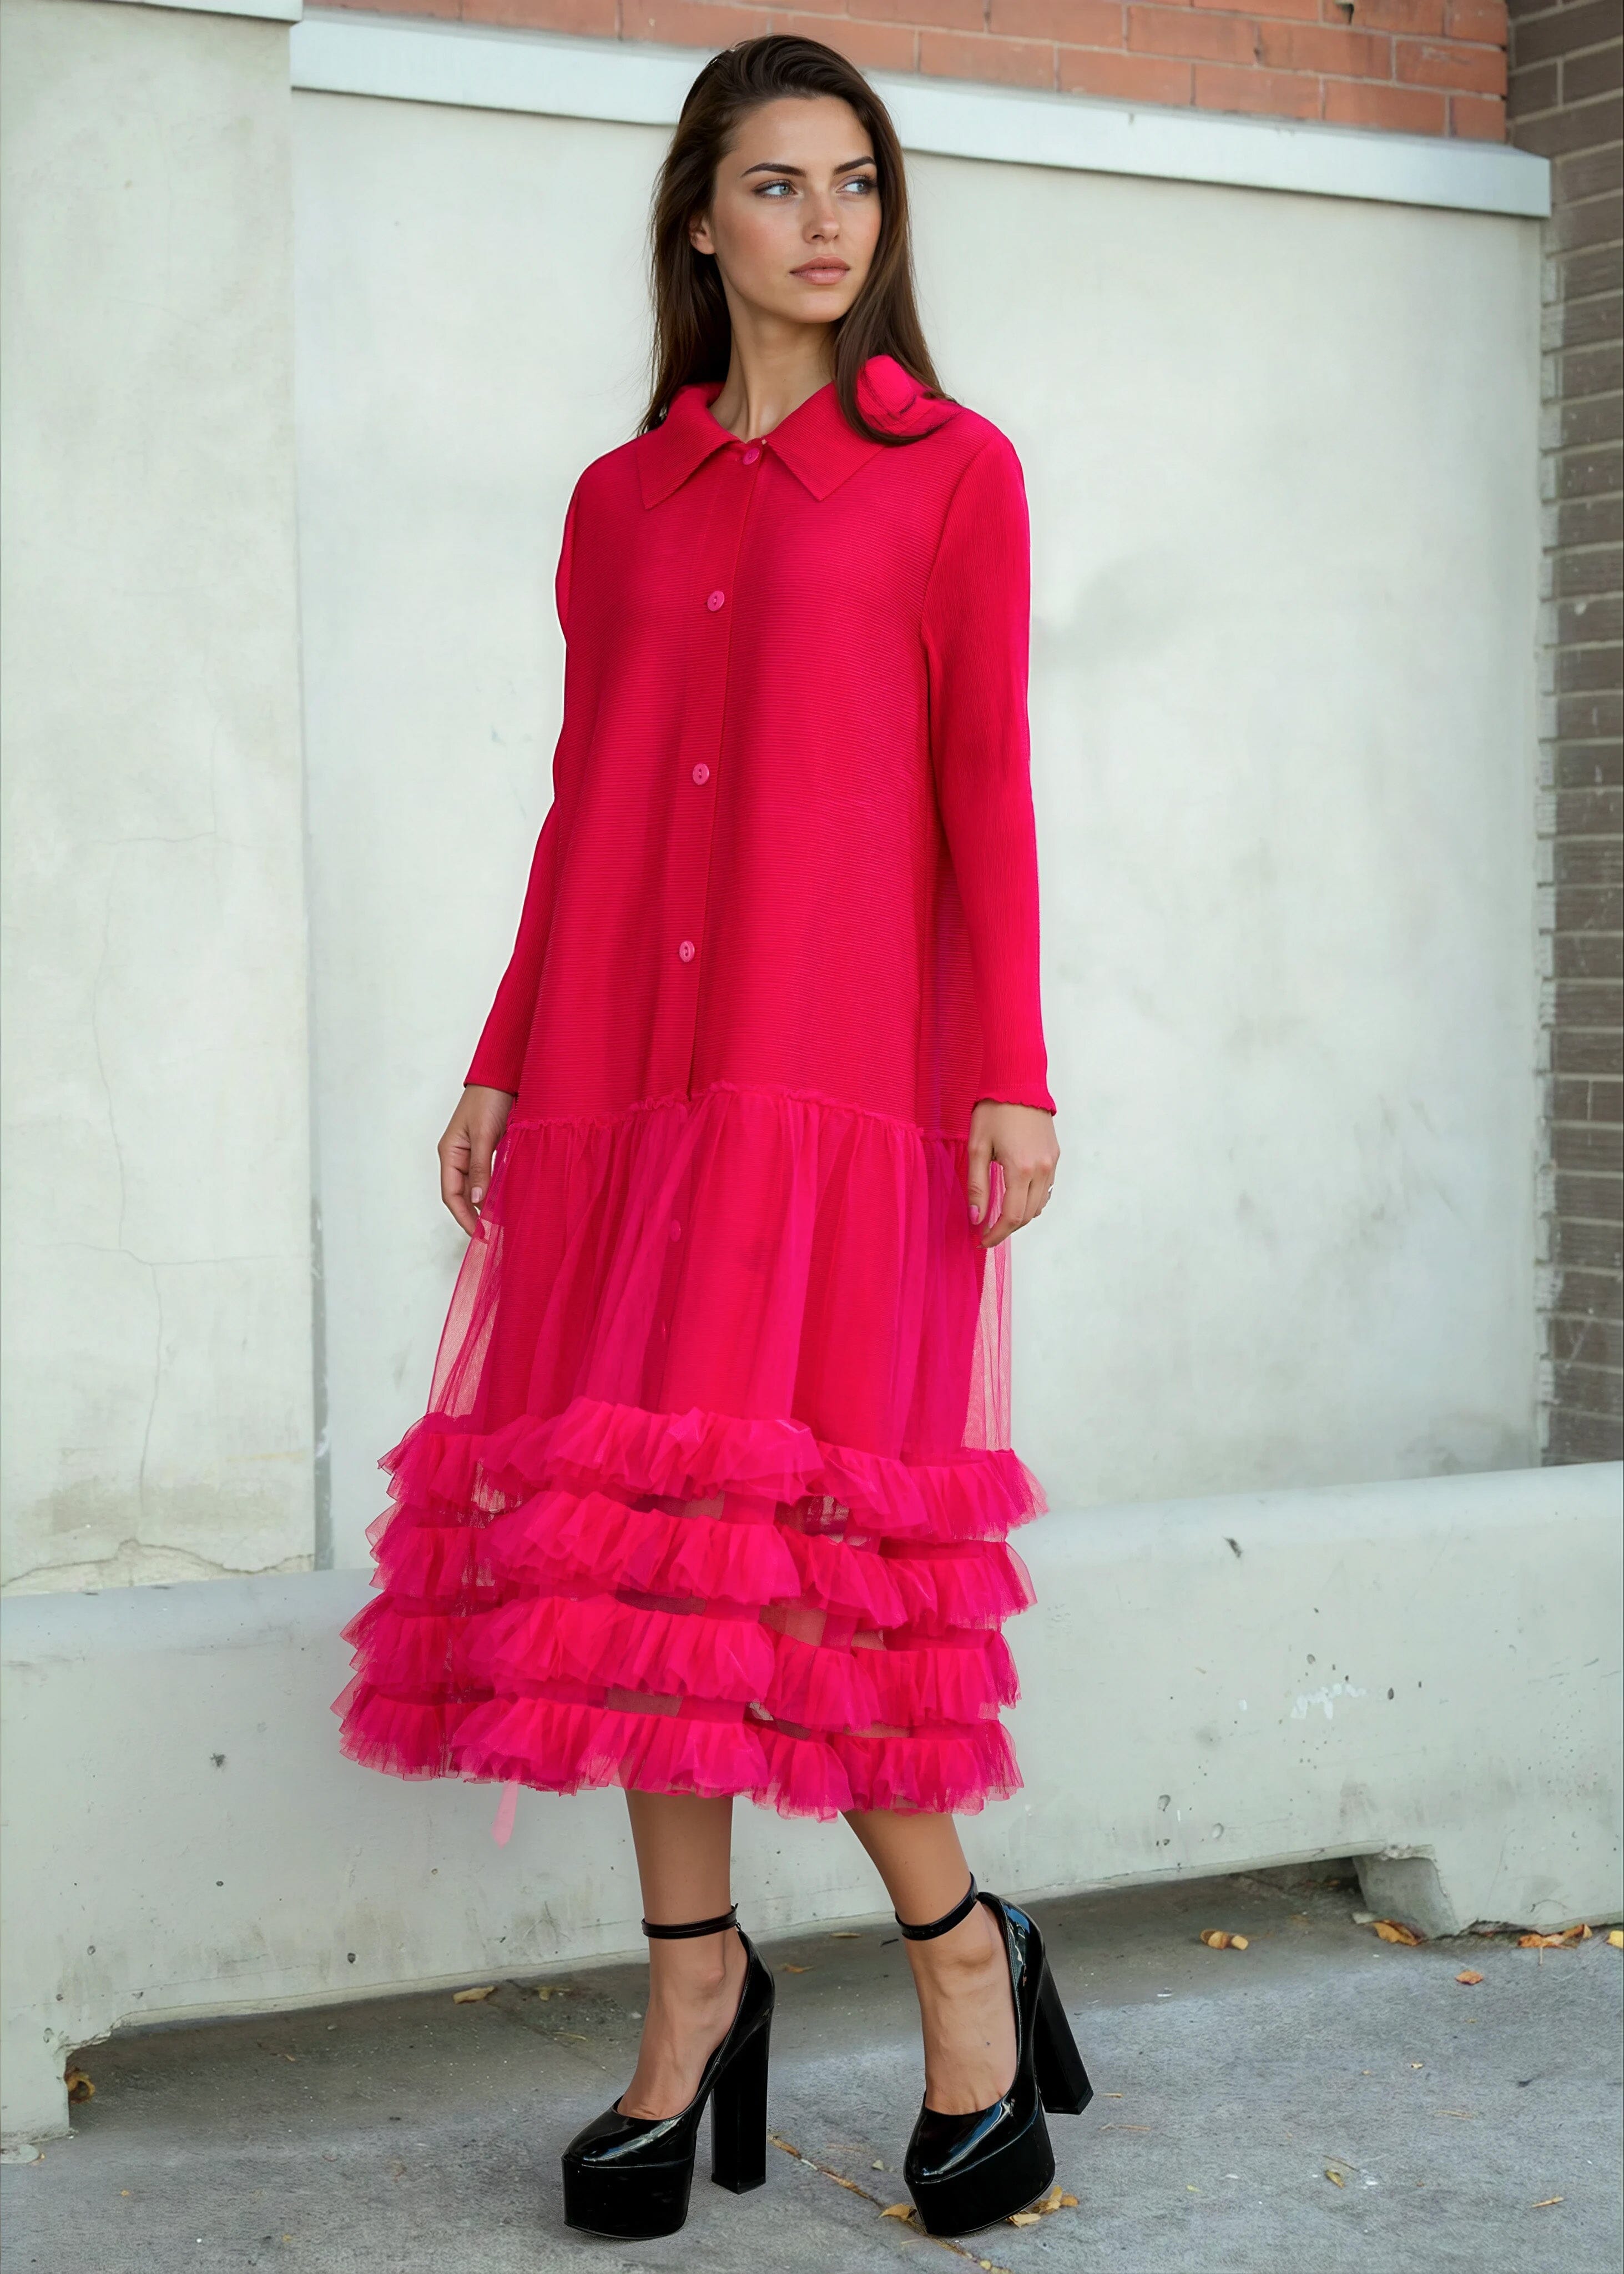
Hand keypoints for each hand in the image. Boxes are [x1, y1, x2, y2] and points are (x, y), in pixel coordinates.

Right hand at [439, 1085, 514, 1236]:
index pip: (451, 1195)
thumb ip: (481, 1168)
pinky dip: (494, 1190)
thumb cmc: (489, 1099)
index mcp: (450, 1153)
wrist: (502, 1075)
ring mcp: (472, 1153)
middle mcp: (457, 1156)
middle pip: (461, 1195)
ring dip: (484, 1205)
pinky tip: (505, 1200)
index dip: (464, 1217)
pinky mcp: (488, 1149)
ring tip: (498, 1223)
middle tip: (490, 1235)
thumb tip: (476, 1200)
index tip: (479, 1234)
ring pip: (475, 1187)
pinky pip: (487, 1176)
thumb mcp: (485, 1135)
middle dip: (473, 1216)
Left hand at [966, 1101, 1057, 1249]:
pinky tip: (1015, 1197)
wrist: (1019, 1083)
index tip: (981, 1241)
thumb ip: (977, 1186)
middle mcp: (1042, 1170)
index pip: (1012, 1216)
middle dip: (1006, 1229)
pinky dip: (1031, 1201)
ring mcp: (1051, 1163)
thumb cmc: (994, 1111)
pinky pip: (1046, 1189)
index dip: (996, 1234)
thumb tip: (976, 1218)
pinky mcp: (1055, 1156)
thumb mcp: (977, 1148)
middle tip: (986, 1233)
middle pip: (1027, 1216)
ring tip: (998, 1217)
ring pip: (1039, 1205)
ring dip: (1020, 1216)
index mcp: (1021, 1169)